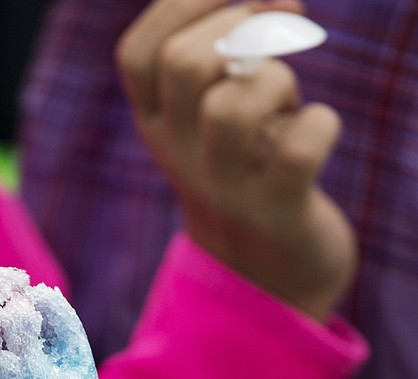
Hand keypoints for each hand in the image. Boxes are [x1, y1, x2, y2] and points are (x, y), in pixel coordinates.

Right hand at [118, 0, 356, 320]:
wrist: (262, 271)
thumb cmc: (250, 168)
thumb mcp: (216, 112)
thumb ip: (231, 56)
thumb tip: (279, 1)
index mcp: (157, 126)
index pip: (136, 53)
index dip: (183, 6)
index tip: (235, 1)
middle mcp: (179, 156)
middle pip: (184, 64)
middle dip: (239, 27)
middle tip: (272, 42)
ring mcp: (224, 186)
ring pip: (232, 107)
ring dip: (276, 81)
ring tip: (285, 103)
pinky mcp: (276, 210)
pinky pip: (300, 148)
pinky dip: (320, 125)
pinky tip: (315, 133)